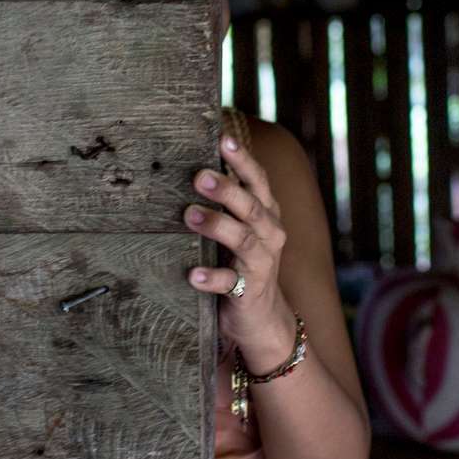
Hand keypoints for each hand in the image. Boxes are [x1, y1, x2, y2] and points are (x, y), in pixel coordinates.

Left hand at [184, 134, 295, 359]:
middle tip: (198, 176)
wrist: (262, 319)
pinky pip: (230, 284)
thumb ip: (225, 203)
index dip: (243, 159)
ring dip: (216, 225)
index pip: (258, 181)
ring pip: (243, 240)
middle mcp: (269, 235)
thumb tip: (189, 166)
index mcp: (266, 214)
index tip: (223, 139)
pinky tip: (193, 275)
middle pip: (251, 206)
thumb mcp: (239, 229)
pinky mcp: (248, 292)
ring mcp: (261, 264)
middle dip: (227, 189)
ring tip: (189, 215)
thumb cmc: (241, 263)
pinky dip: (212, 278)